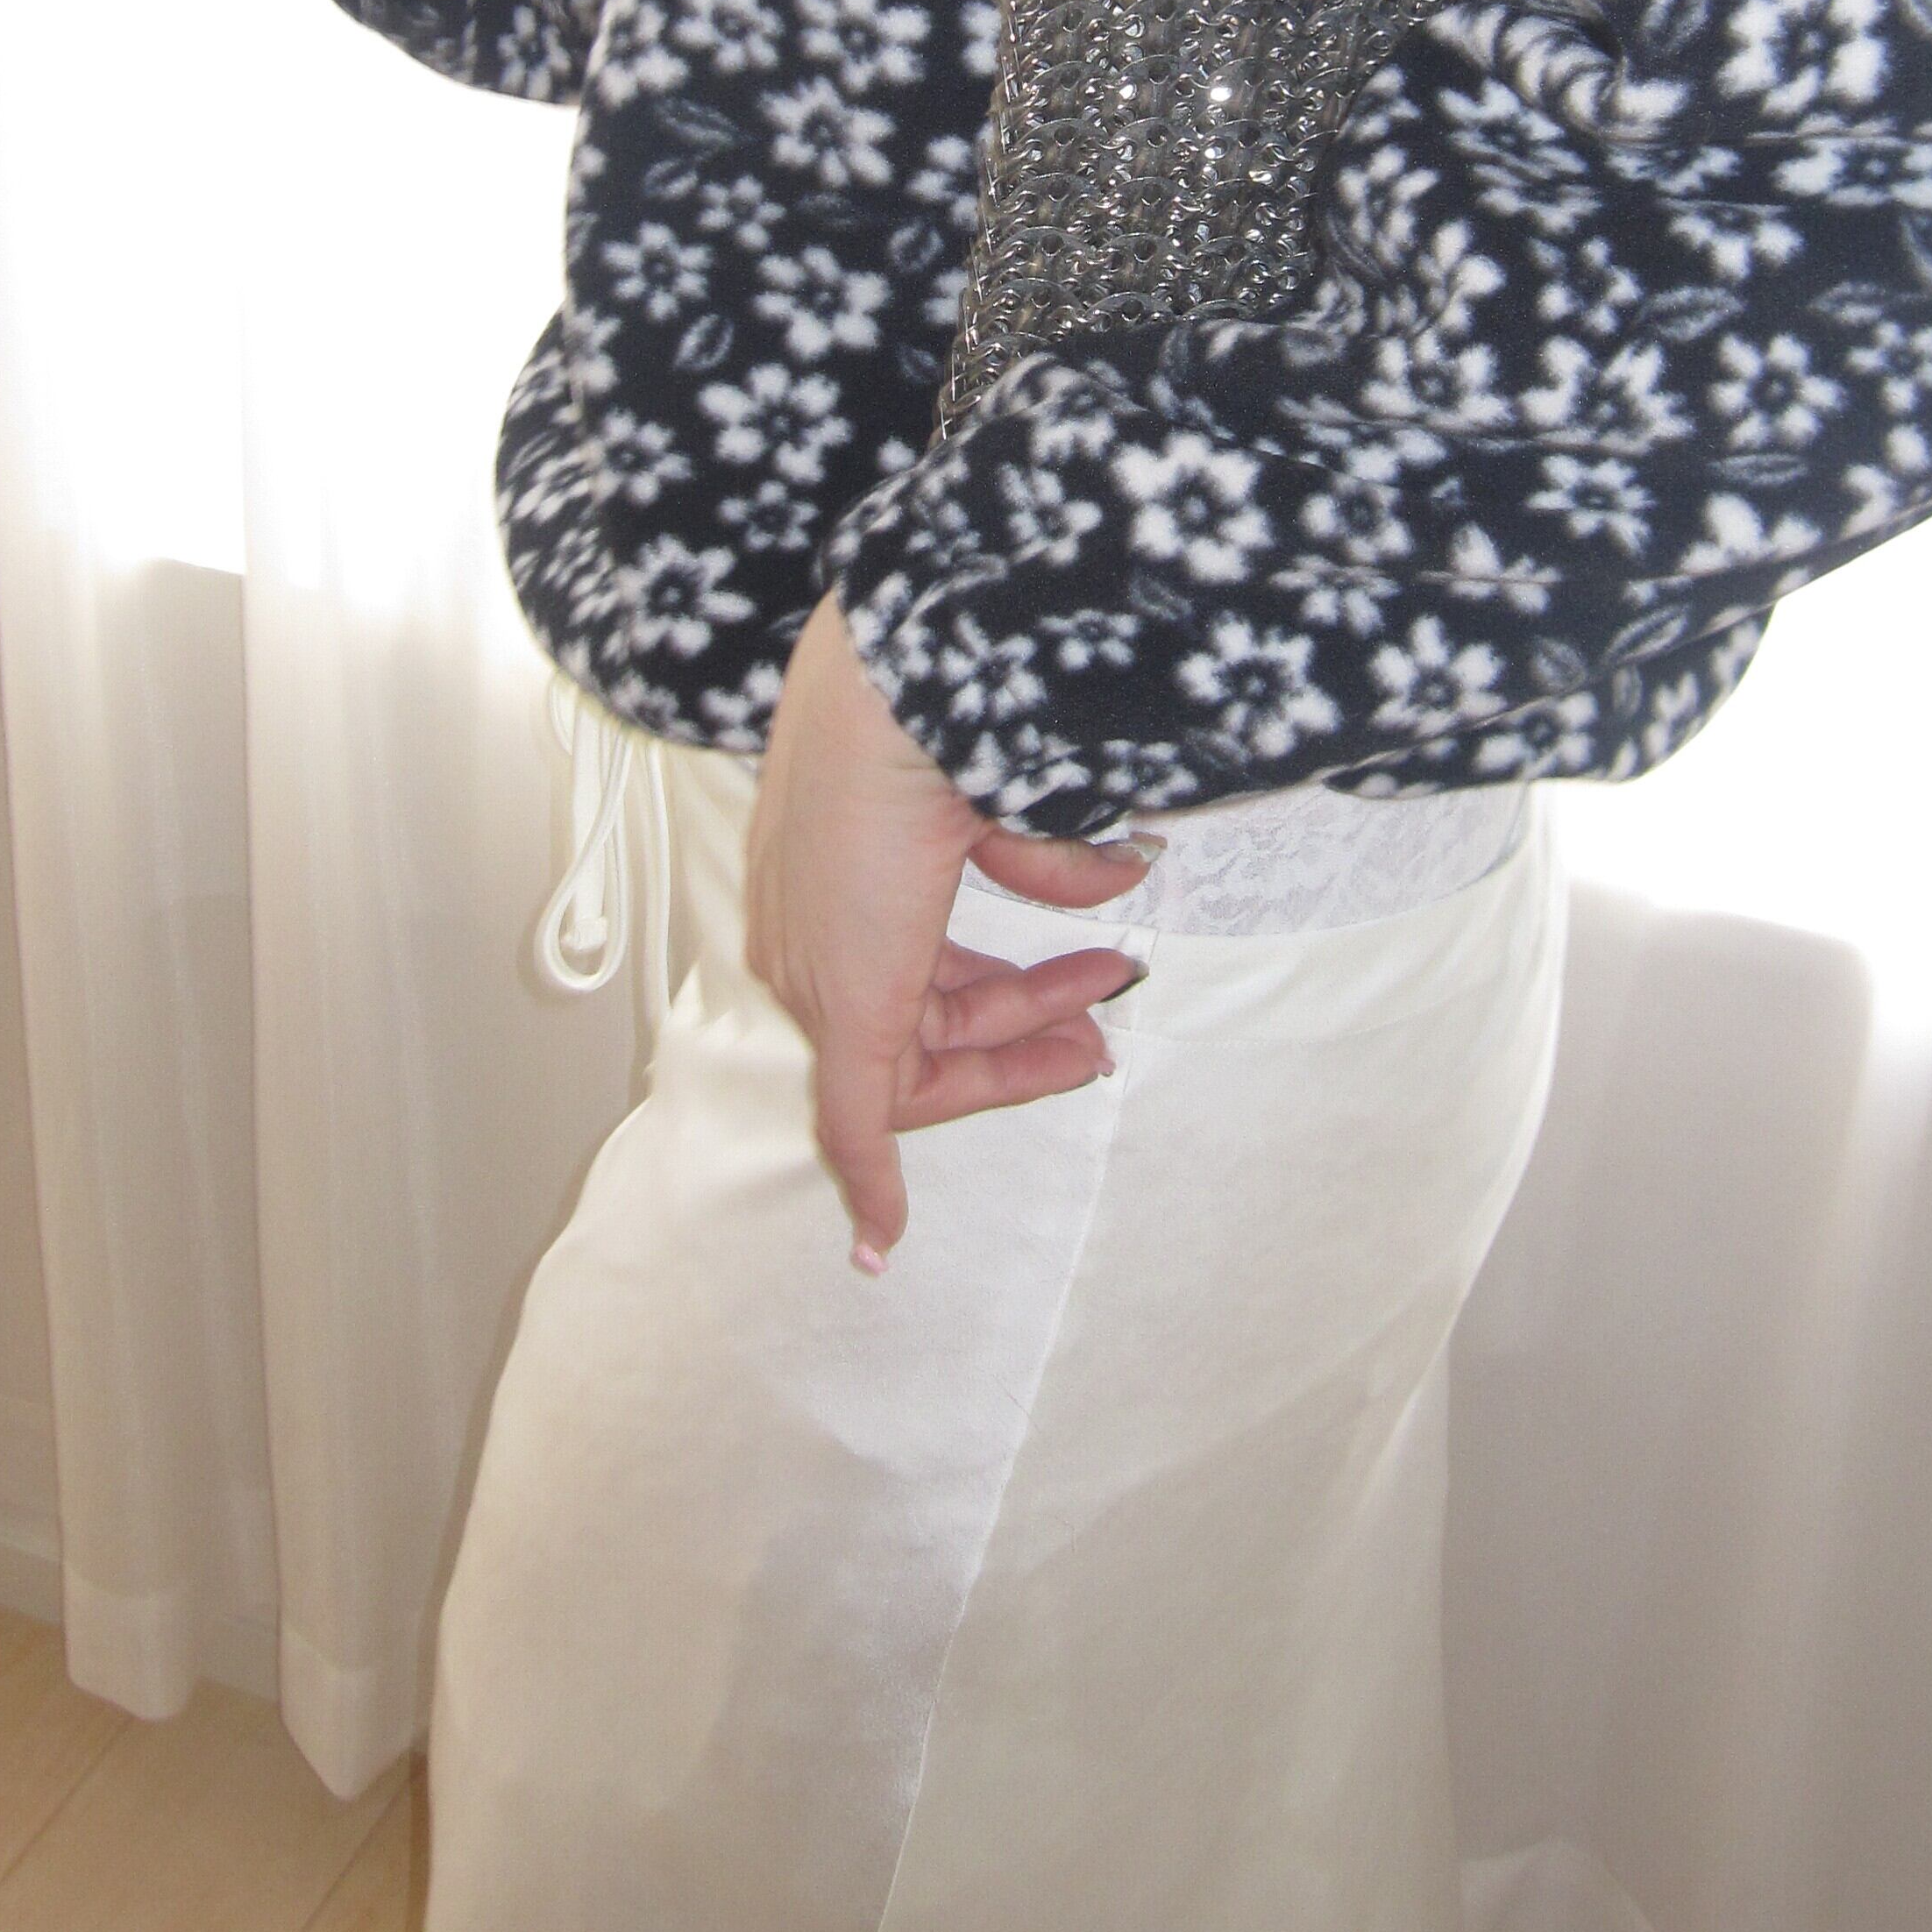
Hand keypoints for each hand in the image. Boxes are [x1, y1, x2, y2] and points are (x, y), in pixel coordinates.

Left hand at [744, 592, 1159, 1271]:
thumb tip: (1124, 872)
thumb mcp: (995, 795)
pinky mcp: (845, 1011)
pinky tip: (881, 1240)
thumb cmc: (933, 718)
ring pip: (913, 1058)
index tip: (1062, 1002)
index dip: (986, 993)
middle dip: (1017, 1027)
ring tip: (1098, 1028)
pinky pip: (855, 1120)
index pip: (903, 962)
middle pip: (913, 1017)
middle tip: (1099, 1027)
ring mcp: (821, 973)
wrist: (890, 691)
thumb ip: (1045, 850)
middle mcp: (807, 929)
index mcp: (826, 873)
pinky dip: (872, 1180)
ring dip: (1013, 1055)